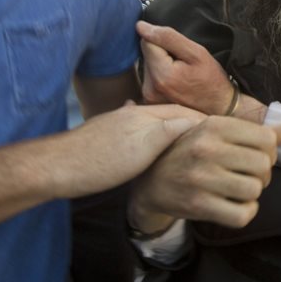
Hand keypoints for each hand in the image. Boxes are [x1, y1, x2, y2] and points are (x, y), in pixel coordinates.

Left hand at [49, 103, 204, 197]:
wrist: (56, 168)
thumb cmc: (99, 162)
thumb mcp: (141, 148)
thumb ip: (168, 131)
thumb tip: (196, 122)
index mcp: (143, 116)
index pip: (183, 113)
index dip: (204, 121)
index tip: (224, 130)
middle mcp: (131, 115)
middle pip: (169, 114)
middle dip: (191, 122)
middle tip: (212, 136)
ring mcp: (117, 125)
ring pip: (153, 122)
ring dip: (171, 127)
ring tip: (187, 138)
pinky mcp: (106, 137)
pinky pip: (139, 132)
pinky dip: (153, 134)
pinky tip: (148, 139)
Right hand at [129, 116, 280, 231]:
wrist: (151, 180)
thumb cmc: (189, 151)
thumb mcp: (217, 132)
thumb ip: (256, 132)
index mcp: (214, 126)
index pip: (266, 139)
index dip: (269, 152)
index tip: (256, 157)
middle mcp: (208, 149)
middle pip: (263, 166)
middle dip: (262, 174)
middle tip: (248, 176)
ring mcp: (202, 178)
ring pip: (254, 190)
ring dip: (252, 194)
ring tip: (239, 190)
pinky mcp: (199, 204)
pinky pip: (243, 215)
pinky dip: (245, 212)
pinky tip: (234, 205)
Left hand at [139, 21, 233, 114]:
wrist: (219, 108)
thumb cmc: (211, 80)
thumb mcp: (197, 53)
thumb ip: (167, 37)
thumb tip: (140, 26)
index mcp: (162, 75)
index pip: (147, 42)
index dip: (164, 42)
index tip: (180, 53)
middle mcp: (150, 88)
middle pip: (146, 55)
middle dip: (162, 54)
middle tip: (183, 65)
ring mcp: (148, 97)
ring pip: (147, 65)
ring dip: (161, 65)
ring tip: (180, 75)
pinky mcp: (149, 101)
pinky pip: (149, 77)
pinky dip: (160, 75)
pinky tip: (175, 83)